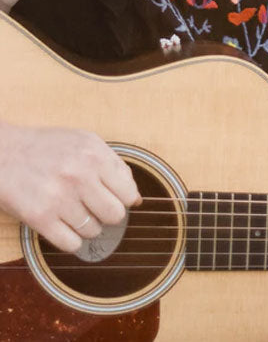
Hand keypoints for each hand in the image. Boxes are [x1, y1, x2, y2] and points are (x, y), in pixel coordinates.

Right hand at [0, 122, 141, 252]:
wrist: (2, 152)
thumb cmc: (47, 147)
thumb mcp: (85, 142)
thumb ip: (114, 165)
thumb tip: (136, 198)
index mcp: (95, 154)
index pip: (129, 193)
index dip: (124, 199)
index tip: (115, 198)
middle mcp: (80, 175)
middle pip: (115, 215)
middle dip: (108, 215)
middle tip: (96, 208)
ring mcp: (59, 198)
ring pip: (93, 231)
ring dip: (87, 226)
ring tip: (74, 212)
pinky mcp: (39, 218)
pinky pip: (71, 244)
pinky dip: (71, 240)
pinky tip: (64, 227)